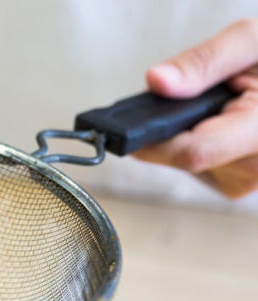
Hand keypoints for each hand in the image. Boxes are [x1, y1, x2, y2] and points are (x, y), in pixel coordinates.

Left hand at [133, 19, 257, 198]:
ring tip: (213, 106)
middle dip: (170, 128)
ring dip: (183, 135)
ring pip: (184, 164)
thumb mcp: (252, 42)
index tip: (128, 124)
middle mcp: (255, 168)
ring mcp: (245, 182)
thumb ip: (204, 62)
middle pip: (182, 158)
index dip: (154, 139)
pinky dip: (195, 144)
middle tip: (183, 96)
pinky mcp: (235, 185)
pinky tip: (216, 123)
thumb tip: (156, 82)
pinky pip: (196, 167)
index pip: (192, 152)